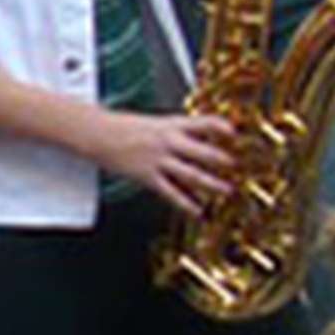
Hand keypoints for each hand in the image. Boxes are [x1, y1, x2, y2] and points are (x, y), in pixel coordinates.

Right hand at [99, 110, 238, 215]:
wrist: (96, 133)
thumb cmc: (128, 127)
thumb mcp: (160, 123)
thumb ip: (184, 132)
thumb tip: (208, 139)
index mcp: (172, 125)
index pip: (203, 123)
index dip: (221, 127)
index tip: (236, 133)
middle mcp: (168, 141)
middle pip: (202, 151)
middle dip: (222, 160)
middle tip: (238, 167)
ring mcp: (158, 159)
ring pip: (191, 174)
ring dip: (212, 184)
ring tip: (227, 191)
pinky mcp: (148, 176)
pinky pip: (171, 192)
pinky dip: (187, 204)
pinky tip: (198, 211)